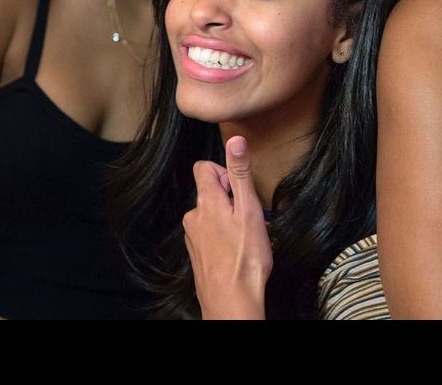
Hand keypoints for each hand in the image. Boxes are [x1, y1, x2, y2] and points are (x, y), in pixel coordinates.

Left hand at [181, 135, 270, 318]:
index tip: (240, 189)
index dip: (224, 172)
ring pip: (210, 214)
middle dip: (230, 198)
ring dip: (226, 219)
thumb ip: (241, 173)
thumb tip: (235, 140)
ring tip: (245, 236)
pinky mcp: (196, 254)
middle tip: (249, 216)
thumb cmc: (245, 259)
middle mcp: (193, 216)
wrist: (231, 301)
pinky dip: (221, 237)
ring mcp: (192, 237)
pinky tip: (236, 251)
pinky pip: (208, 234)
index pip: (203, 167)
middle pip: (209, 192)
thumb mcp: (249, 210)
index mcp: (206, 202)